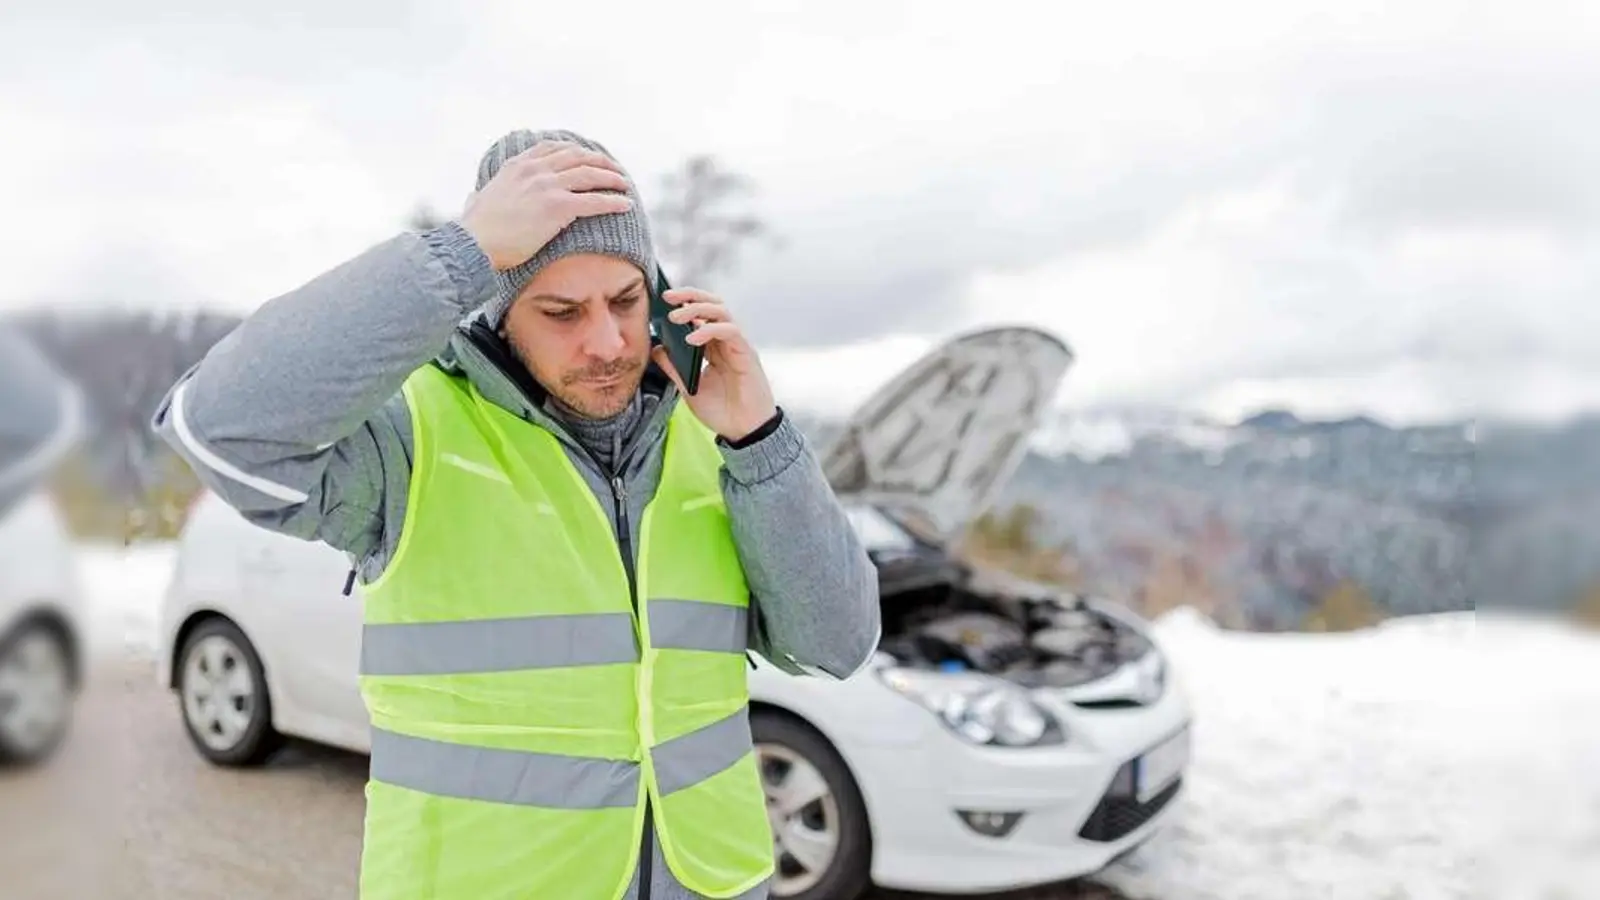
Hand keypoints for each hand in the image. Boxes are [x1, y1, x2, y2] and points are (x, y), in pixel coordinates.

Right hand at [458, 140, 633, 270]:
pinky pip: (594, 201)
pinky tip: (625, 205)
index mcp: (517, 166)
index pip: (552, 148)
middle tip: (614, 169)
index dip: (575, 150)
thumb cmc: (474, 231)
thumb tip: (472, 198)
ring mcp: (546, 186)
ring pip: (590, 174)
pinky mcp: (557, 207)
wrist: (474, 243)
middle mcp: (534, 170)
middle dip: (600, 161)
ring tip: (624, 185)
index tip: (588, 156)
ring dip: (611, 178)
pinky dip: (613, 202)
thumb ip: (479, 196)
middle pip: (577, 156)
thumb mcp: (476, 202)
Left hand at [650, 288, 778, 442]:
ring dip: (698, 309)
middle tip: (668, 297)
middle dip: (690, 296)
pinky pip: (730, 331)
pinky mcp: (747, 354)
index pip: (701, 313)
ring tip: (676, 317)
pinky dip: (710, 330)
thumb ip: (674, 368)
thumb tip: (656, 348)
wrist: (744, 432)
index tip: (662, 300)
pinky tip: (692, 338)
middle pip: (713, 304)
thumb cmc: (722, 412)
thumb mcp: (688, 388)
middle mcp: (727, 341)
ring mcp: (738, 345)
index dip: (684, 302)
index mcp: (714, 346)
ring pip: (722, 311)